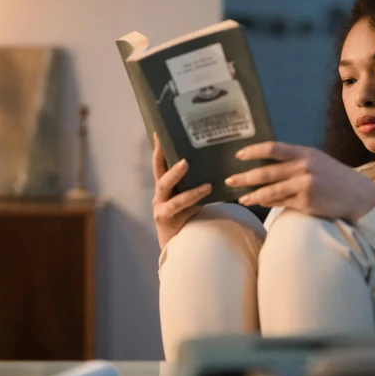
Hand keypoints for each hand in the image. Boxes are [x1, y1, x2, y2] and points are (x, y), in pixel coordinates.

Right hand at [152, 133, 211, 249]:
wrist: (179, 243)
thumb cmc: (187, 215)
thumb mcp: (188, 196)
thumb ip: (193, 182)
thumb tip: (216, 160)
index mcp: (163, 186)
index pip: (159, 163)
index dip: (159, 148)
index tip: (159, 132)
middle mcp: (159, 194)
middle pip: (160, 174)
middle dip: (166, 158)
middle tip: (183, 152)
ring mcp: (161, 207)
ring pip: (167, 189)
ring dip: (178, 177)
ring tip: (193, 169)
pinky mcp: (167, 218)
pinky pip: (180, 206)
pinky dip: (194, 197)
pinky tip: (207, 190)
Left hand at [225, 141, 374, 221]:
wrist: (359, 195)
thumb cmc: (336, 178)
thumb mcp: (318, 161)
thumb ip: (295, 161)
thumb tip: (269, 168)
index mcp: (305, 153)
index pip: (273, 148)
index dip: (253, 151)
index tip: (238, 155)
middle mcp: (303, 167)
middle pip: (266, 172)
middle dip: (245, 177)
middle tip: (229, 180)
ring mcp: (304, 185)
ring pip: (270, 191)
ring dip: (253, 195)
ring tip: (241, 198)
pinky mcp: (306, 202)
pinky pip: (281, 203)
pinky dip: (268, 203)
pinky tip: (260, 204)